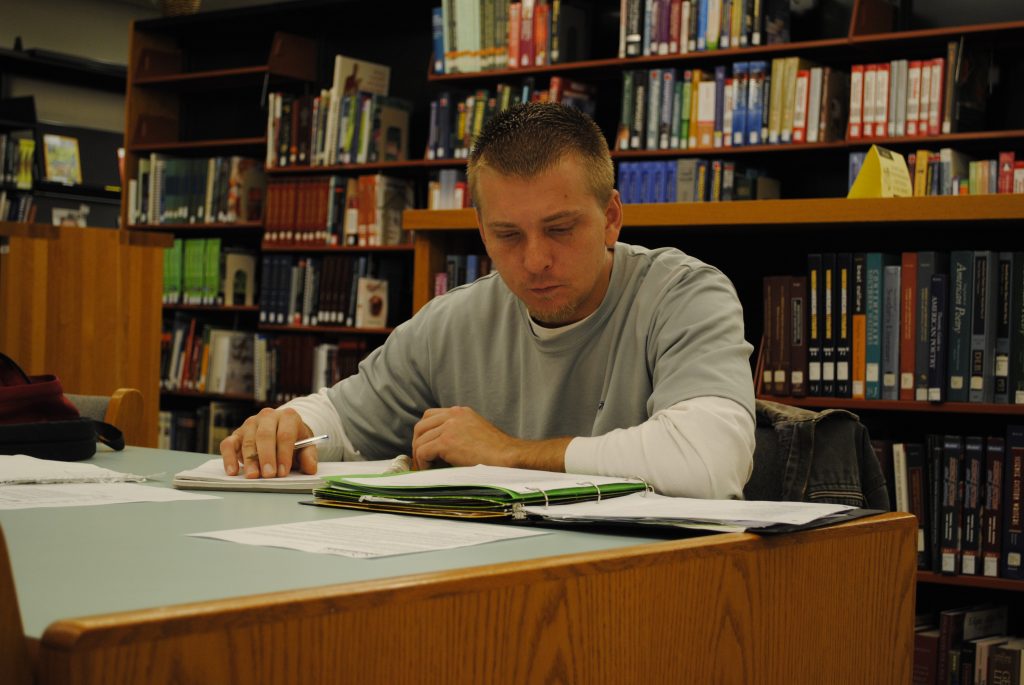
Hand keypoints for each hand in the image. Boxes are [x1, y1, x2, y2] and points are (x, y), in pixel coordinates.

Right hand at [219, 407, 317, 477]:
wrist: (282, 428)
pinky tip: (232, 471)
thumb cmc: (294, 439)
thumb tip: (311, 468)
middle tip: (268, 475)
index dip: (284, 454)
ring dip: (249, 460)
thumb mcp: (306, 445)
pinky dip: (228, 457)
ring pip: (247, 440)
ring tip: (253, 476)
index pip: (285, 434)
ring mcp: (250, 424)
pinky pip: (228, 444)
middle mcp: (268, 416)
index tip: (283, 472)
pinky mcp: (237, 433)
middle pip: (265, 436)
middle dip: (266, 456)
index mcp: (288, 417)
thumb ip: (309, 456)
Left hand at [411, 406, 568, 471]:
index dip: (424, 433)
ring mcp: (449, 427)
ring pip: (420, 440)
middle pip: (421, 426)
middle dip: (417, 443)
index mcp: (460, 412)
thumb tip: (441, 446)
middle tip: (421, 460)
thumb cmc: (497, 451)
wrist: (508, 457)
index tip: (425, 447)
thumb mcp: (477, 432)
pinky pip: (423, 451)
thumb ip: (460, 431)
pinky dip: (423, 462)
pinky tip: (430, 470)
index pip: (430, 416)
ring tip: (426, 468)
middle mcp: (453, 415)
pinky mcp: (447, 442)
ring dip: (419, 456)